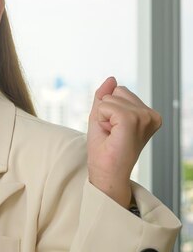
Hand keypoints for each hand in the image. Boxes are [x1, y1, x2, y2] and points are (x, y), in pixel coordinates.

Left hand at [86, 77, 161, 207]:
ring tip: (111, 135)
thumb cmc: (105, 150)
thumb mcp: (102, 117)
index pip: (119, 91)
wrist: (106, 173)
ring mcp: (144, 117)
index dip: (107, 110)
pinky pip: (106, 106)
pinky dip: (101, 119)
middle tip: (111, 133)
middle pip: (116, 91)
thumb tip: (111, 78)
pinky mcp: (133, 120)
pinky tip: (110, 135)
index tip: (113, 130)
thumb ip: (105, 97)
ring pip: (110, 98)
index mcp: (148, 114)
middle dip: (105, 111)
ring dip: (102, 117)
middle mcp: (151, 115)